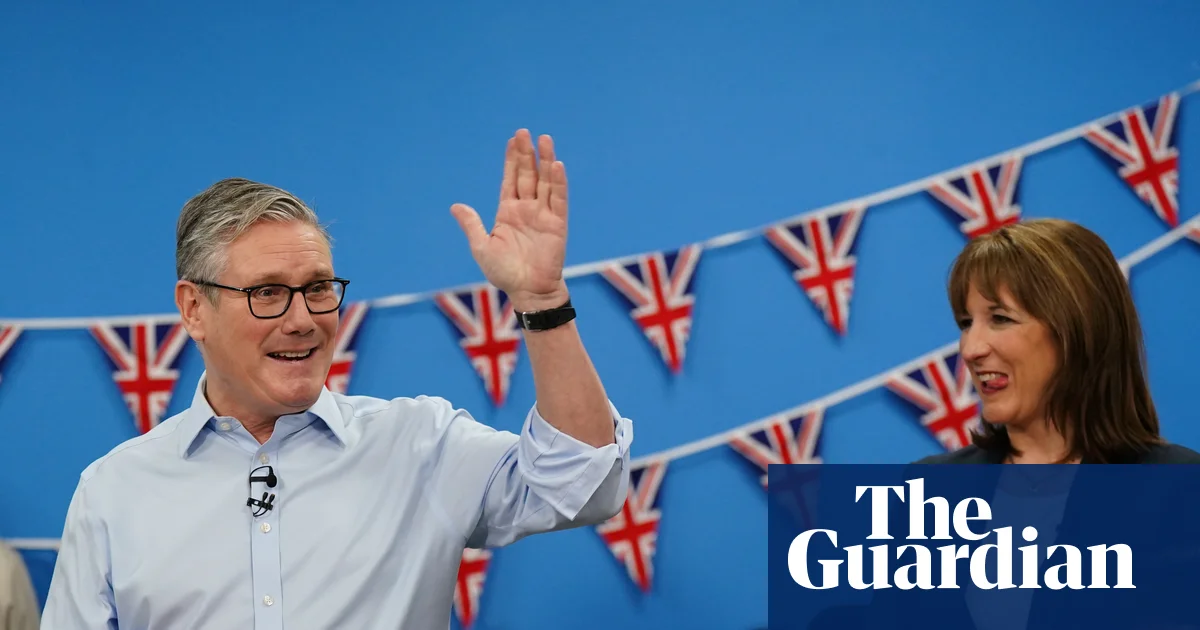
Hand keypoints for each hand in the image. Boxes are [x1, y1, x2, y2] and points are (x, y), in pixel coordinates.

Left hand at [451, 129, 570, 312]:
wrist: (527, 291)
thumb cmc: (504, 273)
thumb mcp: (482, 246)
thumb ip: (472, 224)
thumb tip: (455, 206)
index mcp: (508, 211)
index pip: (510, 179)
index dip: (511, 160)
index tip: (513, 140)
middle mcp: (527, 209)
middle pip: (528, 175)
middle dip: (526, 154)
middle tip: (524, 132)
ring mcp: (543, 215)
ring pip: (545, 182)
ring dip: (545, 161)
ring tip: (545, 140)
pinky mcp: (557, 224)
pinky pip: (559, 200)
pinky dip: (559, 183)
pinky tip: (557, 165)